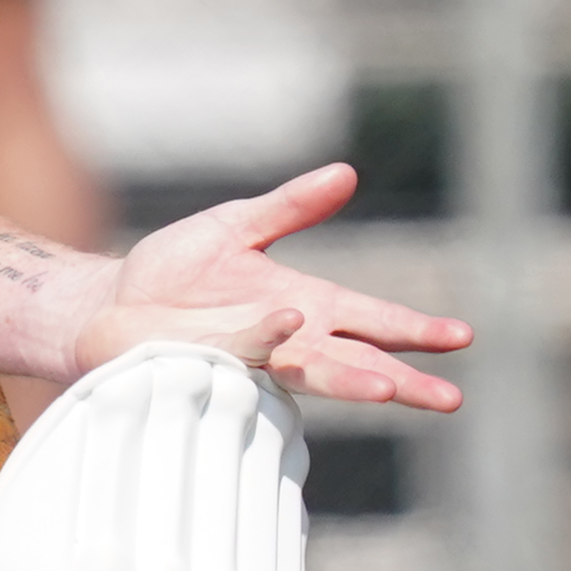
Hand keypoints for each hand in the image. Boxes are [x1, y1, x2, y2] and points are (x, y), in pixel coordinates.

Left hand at [65, 163, 471, 408]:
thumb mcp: (236, 225)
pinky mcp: (212, 366)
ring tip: (388, 389)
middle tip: (450, 397)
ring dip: (351, 381)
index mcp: (309, 307)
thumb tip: (345, 173)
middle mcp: (290, 342)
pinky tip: (292, 326)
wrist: (110, 302)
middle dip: (403, 379)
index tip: (461, 336)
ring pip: (312, 376)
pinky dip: (269, 338)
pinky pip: (247, 353)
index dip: (414, 329)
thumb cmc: (175, 270)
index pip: (373, 321)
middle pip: (358, 363)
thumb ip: (290, 207)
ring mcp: (253, 360)